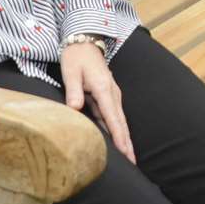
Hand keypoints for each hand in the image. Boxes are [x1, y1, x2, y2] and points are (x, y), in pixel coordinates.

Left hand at [61, 41, 134, 163]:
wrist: (83, 40)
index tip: (126, 153)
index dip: (119, 137)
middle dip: (127, 143)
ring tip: (129, 157)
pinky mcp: (107, 95)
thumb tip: (75, 108)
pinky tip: (118, 141)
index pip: (113, 118)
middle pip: (121, 123)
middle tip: (133, 163)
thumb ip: (73, 91)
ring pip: (119, 121)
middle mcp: (111, 93)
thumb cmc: (76, 56)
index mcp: (103, 89)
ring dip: (124, 138)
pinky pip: (113, 116)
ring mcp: (111, 94)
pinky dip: (118, 130)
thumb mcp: (71, 72)